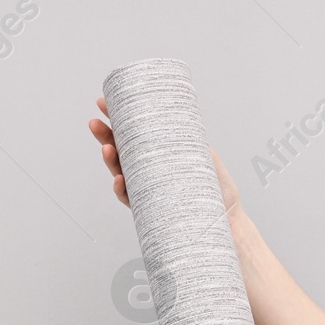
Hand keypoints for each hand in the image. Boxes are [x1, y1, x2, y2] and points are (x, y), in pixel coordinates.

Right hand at [90, 96, 241, 215]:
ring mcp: (148, 191)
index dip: (118, 120)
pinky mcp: (151, 211)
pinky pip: (131, 199)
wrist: (229, 220)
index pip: (133, 136)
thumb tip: (182, 120)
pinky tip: (120, 180)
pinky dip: (123, 190)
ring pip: (121, 174)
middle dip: (105, 138)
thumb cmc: (218, 191)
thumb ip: (193, 140)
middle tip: (95, 124)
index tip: (103, 104)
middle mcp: (149, 173)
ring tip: (107, 149)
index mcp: (158, 156)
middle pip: (121, 153)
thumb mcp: (207, 157)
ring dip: (110, 161)